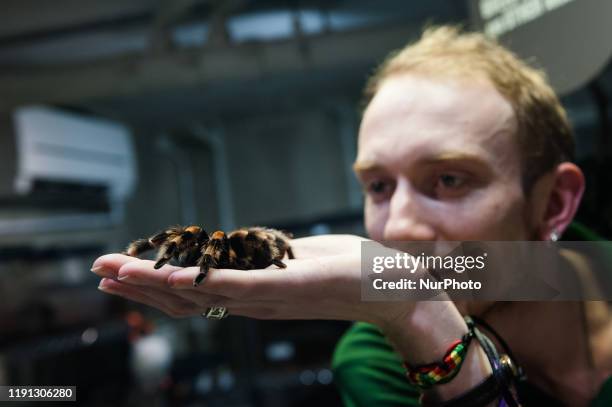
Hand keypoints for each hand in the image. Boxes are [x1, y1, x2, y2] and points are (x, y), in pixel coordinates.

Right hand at [92, 234, 412, 325]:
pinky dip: (201, 282)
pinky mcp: (288, 288)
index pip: (194, 288)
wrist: (395, 291)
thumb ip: (269, 258)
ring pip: (201, 290)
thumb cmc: (351, 270)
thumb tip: (245, 248)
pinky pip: (238, 286)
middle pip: (186, 294)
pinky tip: (171, 274)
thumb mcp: (301, 259)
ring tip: (117, 271)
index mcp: (255, 291)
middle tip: (100, 271)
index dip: (154, 283)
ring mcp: (269, 296)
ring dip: (156, 282)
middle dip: (141, 283)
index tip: (120, 271)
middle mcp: (254, 299)